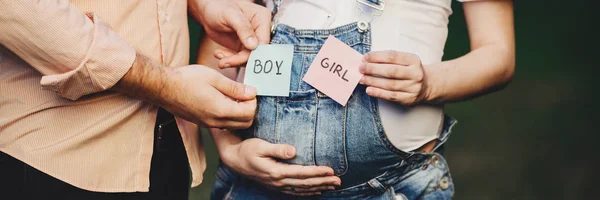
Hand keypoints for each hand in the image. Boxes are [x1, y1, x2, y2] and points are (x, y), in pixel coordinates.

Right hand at [162, 65, 256, 128]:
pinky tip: (222, 101)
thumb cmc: (187, 79)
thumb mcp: (214, 78)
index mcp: (221, 110)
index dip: (253, 101)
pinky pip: (223, 124)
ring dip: (240, 113)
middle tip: (243, 94)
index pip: (249, 113)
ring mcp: (208, 124)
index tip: (247, 89)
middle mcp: (216, 122)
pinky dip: (229, 116)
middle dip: (249, 109)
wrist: (163, 87)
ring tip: (233, 96)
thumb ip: (235, 88)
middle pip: (245, 123)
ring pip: (235, 125)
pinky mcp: (202, 123)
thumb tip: (252, 92)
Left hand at [196, 0, 270, 67]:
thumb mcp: (230, 14)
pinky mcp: (242, 47)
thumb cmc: (218, 6)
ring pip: (248, 58)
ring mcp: (251, 40)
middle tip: (225, 62)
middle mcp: (259, 30)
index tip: (241, 59)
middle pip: (257, 52)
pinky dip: (228, 59)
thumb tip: (254, 45)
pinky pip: (239, 59)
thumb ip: (243, 28)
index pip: (264, 41)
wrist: (207, 10)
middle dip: (241, 60)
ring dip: (233, 61)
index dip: (255, 53)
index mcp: (262, 19)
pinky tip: (219, 54)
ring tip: (220, 58)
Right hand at [219, 137, 341, 195]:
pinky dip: (308, 192)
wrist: (234, 160)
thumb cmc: (247, 149)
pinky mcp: (276, 186)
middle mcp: (278, 181)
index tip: (331, 170)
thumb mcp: (260, 146)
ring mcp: (277, 185)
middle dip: (323, 182)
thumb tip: (293, 151)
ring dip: (319, 188)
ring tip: (333, 186)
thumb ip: (277, 149)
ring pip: (302, 189)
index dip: (317, 172)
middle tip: (338, 181)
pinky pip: (295, 192)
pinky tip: (317, 191)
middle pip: (305, 183)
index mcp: (276, 171)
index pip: (302, 173)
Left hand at [359, 50, 430, 105]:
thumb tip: (366, 60)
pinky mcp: (409, 99)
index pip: (393, 56)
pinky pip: (391, 96)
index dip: (377, 56)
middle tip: (361, 68)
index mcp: (414, 60)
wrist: (426, 86)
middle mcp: (416, 74)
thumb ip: (388, 59)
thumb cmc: (409, 71)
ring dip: (373, 81)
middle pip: (391, 71)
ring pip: (390, 84)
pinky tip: (369, 90)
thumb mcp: (404, 61)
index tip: (364, 58)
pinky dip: (378, 93)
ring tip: (362, 79)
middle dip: (373, 69)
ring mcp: (414, 87)